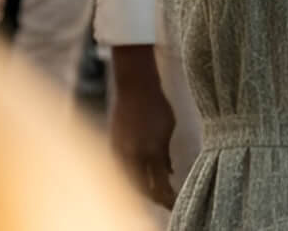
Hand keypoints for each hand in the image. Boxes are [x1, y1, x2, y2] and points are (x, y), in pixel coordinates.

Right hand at [109, 51, 178, 206]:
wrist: (134, 86)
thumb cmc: (156, 104)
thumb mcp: (168, 128)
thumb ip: (166, 154)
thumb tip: (169, 173)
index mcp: (151, 151)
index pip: (159, 185)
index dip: (167, 197)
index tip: (175, 201)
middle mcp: (133, 155)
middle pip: (142, 189)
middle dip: (154, 197)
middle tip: (165, 200)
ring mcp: (120, 151)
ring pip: (129, 181)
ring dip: (141, 188)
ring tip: (153, 191)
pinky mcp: (112, 146)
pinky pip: (121, 169)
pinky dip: (131, 176)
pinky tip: (138, 177)